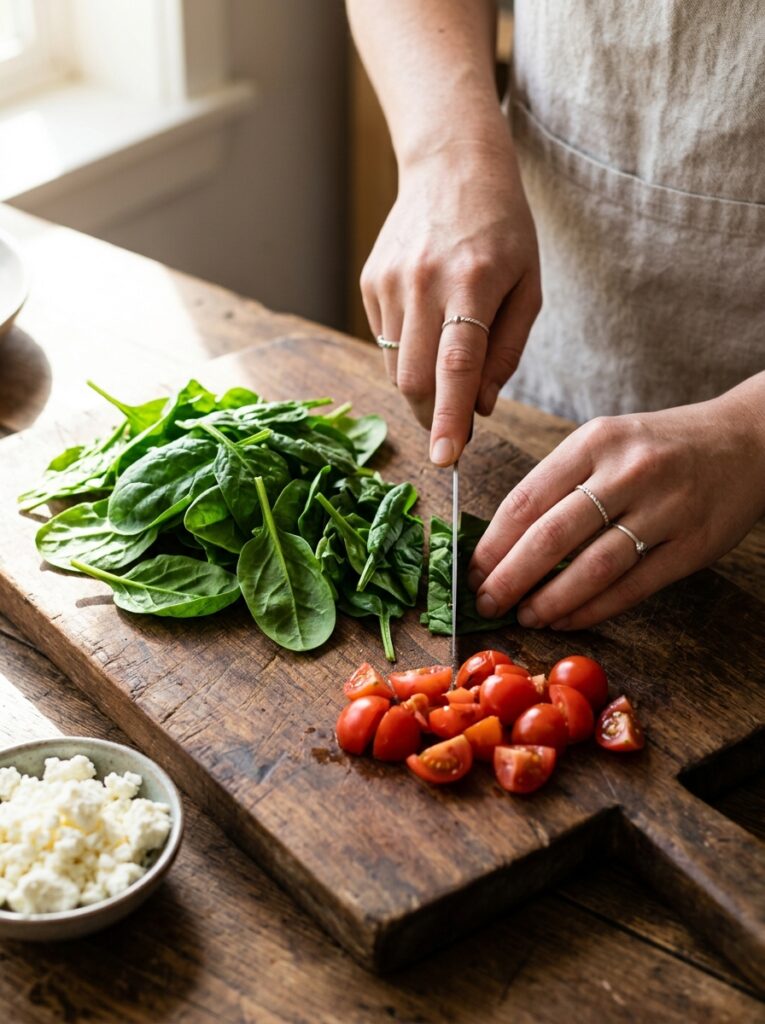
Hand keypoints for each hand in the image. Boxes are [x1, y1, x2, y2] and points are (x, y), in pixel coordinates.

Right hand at [361, 134, 540, 465]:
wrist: (451, 166)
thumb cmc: (502, 231)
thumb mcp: (528, 287)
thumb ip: (506, 352)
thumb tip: (480, 407)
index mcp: (474, 280)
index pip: (456, 365)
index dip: (450, 417)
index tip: (445, 458)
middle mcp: (424, 281)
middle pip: (413, 378)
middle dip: (432, 415)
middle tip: (455, 428)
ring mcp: (390, 281)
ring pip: (395, 367)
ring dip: (421, 386)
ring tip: (446, 357)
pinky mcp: (370, 282)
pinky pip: (384, 342)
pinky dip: (407, 353)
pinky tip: (428, 322)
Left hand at [468, 386, 764, 629]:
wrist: (747, 440)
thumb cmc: (659, 446)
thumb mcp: (606, 442)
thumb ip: (560, 483)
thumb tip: (503, 542)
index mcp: (595, 441)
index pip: (527, 499)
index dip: (492, 543)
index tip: (471, 570)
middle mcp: (628, 471)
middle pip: (551, 537)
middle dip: (509, 578)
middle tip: (486, 603)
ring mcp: (665, 509)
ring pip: (592, 568)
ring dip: (550, 601)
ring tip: (525, 617)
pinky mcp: (692, 545)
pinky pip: (632, 587)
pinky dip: (593, 609)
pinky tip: (567, 620)